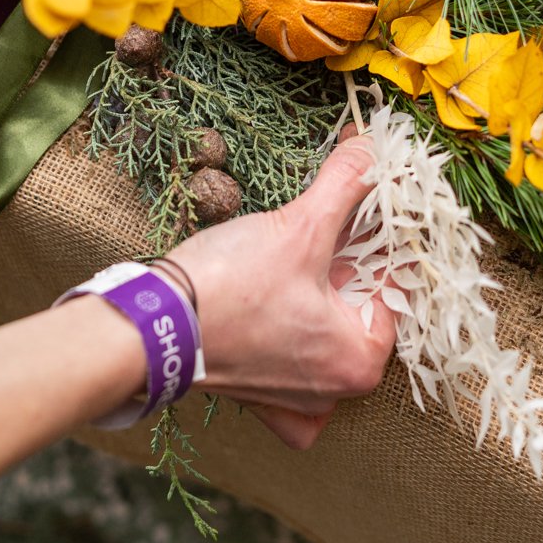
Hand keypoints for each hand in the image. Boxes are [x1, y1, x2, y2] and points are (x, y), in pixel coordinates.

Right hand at [164, 133, 396, 448]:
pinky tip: (288, 298)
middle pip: (359, 302)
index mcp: (360, 361)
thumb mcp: (299, 228)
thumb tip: (372, 146)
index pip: (393, 282)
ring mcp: (294, 397)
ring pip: (327, 322)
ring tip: (307, 235)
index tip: (378, 193)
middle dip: (352, 251)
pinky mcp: (258, 391)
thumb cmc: (227, 290)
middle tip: (341, 205)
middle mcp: (334, 390)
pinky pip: (294, 355)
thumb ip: (345, 184)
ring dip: (321, 278)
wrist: (149, 326)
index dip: (386, 230)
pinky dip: (295, 328)